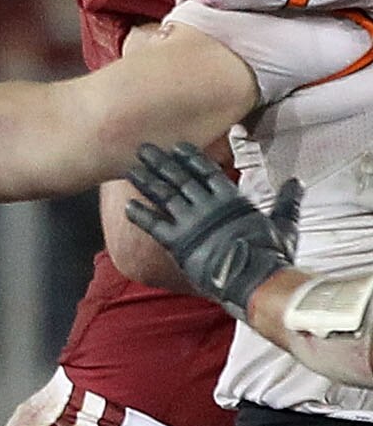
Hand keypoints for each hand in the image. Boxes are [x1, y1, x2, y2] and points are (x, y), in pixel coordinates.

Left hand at [123, 140, 300, 315]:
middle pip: (180, 179)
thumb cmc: (272, 254)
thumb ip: (288, 201)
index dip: (190, 158)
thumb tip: (297, 182)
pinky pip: (154, 225)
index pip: (207, 172)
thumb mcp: (285, 223)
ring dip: (146, 182)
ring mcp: (191, 223)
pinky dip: (141, 215)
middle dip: (161, 163)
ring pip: (164, 197)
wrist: (256, 279)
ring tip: (130, 170)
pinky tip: (127, 205)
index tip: (176, 146)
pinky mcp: (178, 243)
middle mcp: (208, 207)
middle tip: (143, 148)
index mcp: (232, 199)